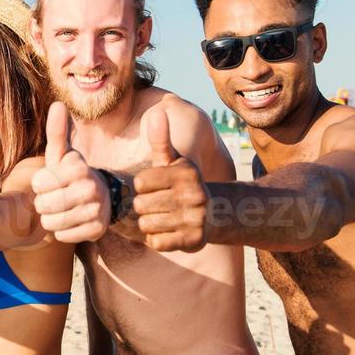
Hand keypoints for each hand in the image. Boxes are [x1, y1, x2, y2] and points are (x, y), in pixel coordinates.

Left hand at [31, 102, 110, 242]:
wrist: (100, 197)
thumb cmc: (72, 174)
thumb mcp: (62, 154)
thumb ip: (57, 132)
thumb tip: (58, 104)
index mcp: (78, 168)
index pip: (39, 183)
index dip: (39, 184)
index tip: (49, 181)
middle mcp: (90, 188)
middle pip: (44, 205)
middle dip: (43, 204)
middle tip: (54, 198)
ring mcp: (96, 210)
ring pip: (51, 223)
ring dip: (50, 219)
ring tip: (60, 210)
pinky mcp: (97, 230)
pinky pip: (63, 236)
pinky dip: (61, 231)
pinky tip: (70, 221)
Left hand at [132, 109, 208, 251]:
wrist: (213, 213)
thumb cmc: (181, 182)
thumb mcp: (172, 160)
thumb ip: (161, 139)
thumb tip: (157, 112)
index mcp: (185, 173)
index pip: (141, 182)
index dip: (143, 186)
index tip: (154, 186)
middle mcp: (193, 195)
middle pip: (141, 205)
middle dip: (144, 206)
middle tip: (158, 204)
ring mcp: (195, 219)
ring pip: (147, 224)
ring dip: (149, 223)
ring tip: (163, 216)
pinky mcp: (194, 241)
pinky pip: (157, 242)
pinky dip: (157, 239)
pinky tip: (168, 231)